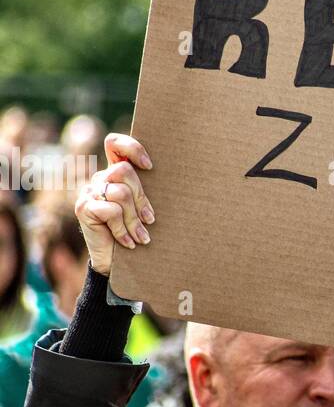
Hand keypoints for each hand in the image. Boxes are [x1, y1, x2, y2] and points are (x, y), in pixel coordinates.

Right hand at [75, 133, 153, 275]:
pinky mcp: (84, 208)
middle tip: (150, 220)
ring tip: (142, 236)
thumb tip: (175, 180)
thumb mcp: (142, 210)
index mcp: (114, 173)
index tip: (150, 166)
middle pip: (124, 171)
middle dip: (141, 198)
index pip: (115, 144)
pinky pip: (111, 211)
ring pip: (121, 194)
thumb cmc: (134, 233)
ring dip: (134, 219)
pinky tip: (129, 242)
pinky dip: (123, 230)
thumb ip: (145, 193)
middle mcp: (99, 179)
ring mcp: (89, 192)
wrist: (113, 262)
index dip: (131, 148)